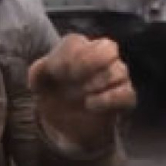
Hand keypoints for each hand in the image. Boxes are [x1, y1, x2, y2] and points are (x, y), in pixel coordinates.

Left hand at [27, 34, 136, 151]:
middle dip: (90, 62)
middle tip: (73, 78)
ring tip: (81, 96)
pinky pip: (127, 93)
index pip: (77, 41)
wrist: (66, 124)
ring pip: (119, 70)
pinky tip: (90, 105)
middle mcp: (99, 58)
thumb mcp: (38, 83)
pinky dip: (108, 99)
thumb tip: (46, 65)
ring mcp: (115, 77)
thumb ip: (38, 71)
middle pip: (108, 47)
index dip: (67, 56)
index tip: (56, 73)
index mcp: (76, 49)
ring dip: (97, 83)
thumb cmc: (52, 96)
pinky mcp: (124, 98)